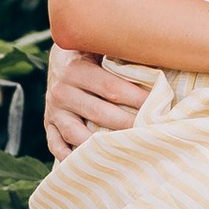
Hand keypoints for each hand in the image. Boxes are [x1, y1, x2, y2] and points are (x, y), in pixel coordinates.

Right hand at [43, 44, 159, 158]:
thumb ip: (122, 55)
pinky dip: (69, 158)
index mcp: (76, 69)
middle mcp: (61, 90)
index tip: (159, 106)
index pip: (111, 88)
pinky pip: (56, 145)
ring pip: (77, 134)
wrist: (61, 53)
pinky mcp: (49, 125)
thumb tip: (157, 62)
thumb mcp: (101, 44)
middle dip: (127, 124)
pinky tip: (89, 164)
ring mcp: (53, 110)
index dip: (137, 98)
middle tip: (150, 131)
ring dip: (100, 145)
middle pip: (98, 113)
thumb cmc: (92, 50)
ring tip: (125, 152)